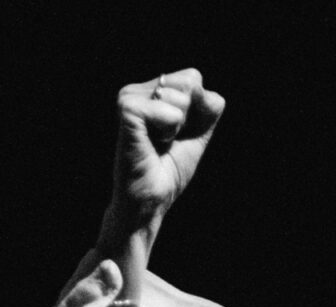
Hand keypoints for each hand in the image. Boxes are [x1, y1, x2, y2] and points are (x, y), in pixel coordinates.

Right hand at [99, 68, 224, 248]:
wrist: (148, 199)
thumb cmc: (169, 170)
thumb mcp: (198, 134)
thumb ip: (208, 107)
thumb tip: (199, 88)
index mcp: (152, 90)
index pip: (193, 77)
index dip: (197, 110)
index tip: (177, 133)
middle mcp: (139, 89)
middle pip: (190, 80)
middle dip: (189, 116)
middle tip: (167, 139)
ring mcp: (130, 97)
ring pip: (183, 95)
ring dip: (178, 127)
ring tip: (157, 142)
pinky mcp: (127, 109)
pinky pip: (171, 112)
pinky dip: (169, 132)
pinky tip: (150, 143)